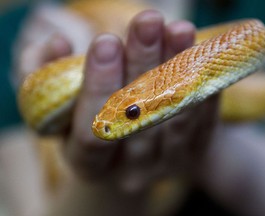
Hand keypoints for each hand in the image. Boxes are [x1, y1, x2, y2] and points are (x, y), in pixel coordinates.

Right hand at [61, 10, 218, 190]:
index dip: (98, 87)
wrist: (131, 152)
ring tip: (177, 29)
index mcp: (88, 164)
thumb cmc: (89, 120)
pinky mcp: (192, 154)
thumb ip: (42, 74)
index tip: (105, 42)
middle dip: (142, 65)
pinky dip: (200, 86)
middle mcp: (128, 171)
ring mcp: (164, 165)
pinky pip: (201, 120)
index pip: (91, 133)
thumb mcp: (58, 105)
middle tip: (147, 22)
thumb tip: (57, 44)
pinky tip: (198, 55)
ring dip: (177, 69)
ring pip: (173, 117)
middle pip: (138, 120)